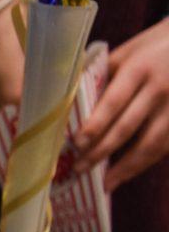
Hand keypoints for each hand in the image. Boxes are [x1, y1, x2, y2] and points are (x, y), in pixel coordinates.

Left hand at [74, 18, 168, 191]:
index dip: (95, 125)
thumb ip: (105, 75)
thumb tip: (71, 105)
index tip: (77, 144)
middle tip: (79, 169)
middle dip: (101, 152)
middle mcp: (160, 88)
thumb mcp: (129, 51)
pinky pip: (165, 146)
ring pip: (152, 144)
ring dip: (126, 168)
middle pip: (127, 127)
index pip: (113, 102)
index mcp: (139, 69)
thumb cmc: (154, 47)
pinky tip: (128, 173)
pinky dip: (146, 162)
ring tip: (105, 184)